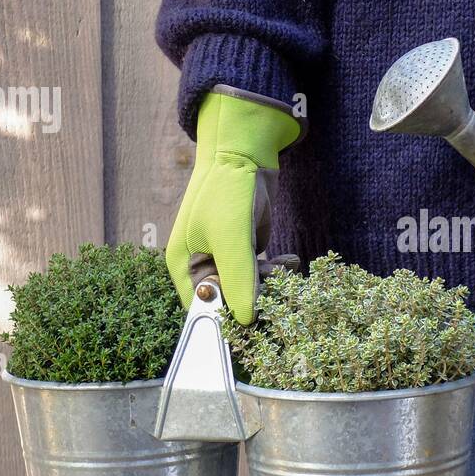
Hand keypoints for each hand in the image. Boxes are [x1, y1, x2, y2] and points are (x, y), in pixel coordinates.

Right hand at [166, 90, 300, 322]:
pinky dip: (276, 271)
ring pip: (248, 289)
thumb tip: (245, 321)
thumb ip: (238, 280)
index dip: (225, 318)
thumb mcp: (232, 239)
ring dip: (270, 284)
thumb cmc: (228, 191)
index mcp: (184, 266)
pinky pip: (260, 274)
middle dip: (254, 298)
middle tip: (280, 292)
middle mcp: (201, 265)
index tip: (255, 321)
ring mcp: (224, 258)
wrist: (244, 153)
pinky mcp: (245, 250)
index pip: (202, 308)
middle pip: (228, 300)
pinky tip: (290, 261)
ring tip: (285, 269)